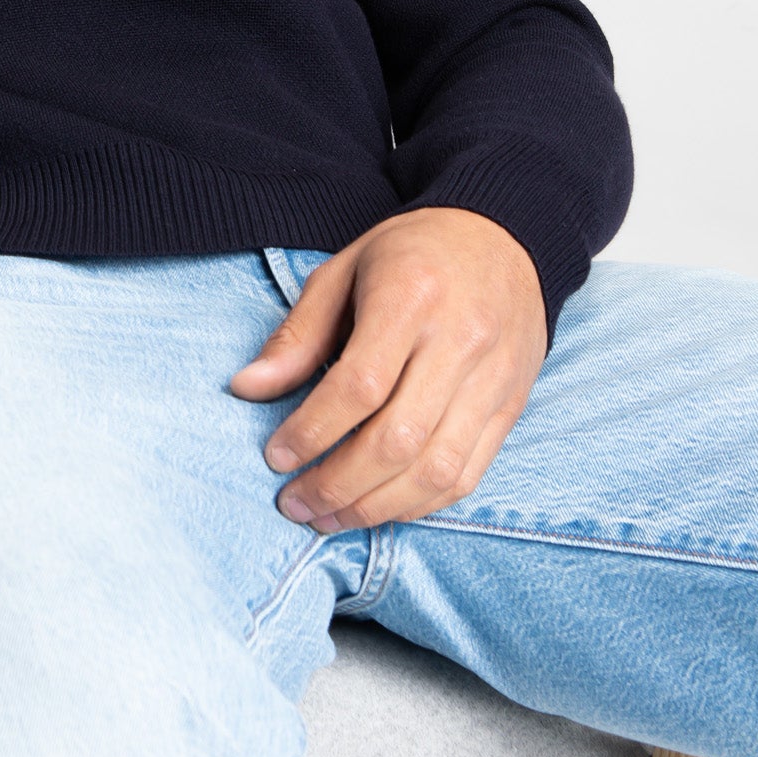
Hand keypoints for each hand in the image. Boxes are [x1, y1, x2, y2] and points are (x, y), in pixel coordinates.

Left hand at [229, 208, 546, 532]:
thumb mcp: (343, 272)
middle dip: (338, 484)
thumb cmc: (412, 254)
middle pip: (398, 438)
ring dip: (376, 506)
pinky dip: (420, 503)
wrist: (504, 238)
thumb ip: (297, 335)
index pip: (359, 386)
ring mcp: (494, 379)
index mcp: (411, 297)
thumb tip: (246, 388)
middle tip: (295, 504)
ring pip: (436, 468)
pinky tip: (379, 507)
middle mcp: (461, 342)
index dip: (312, 432)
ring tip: (329, 518)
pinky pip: (468, 474)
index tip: (276, 458)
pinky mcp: (511, 406)